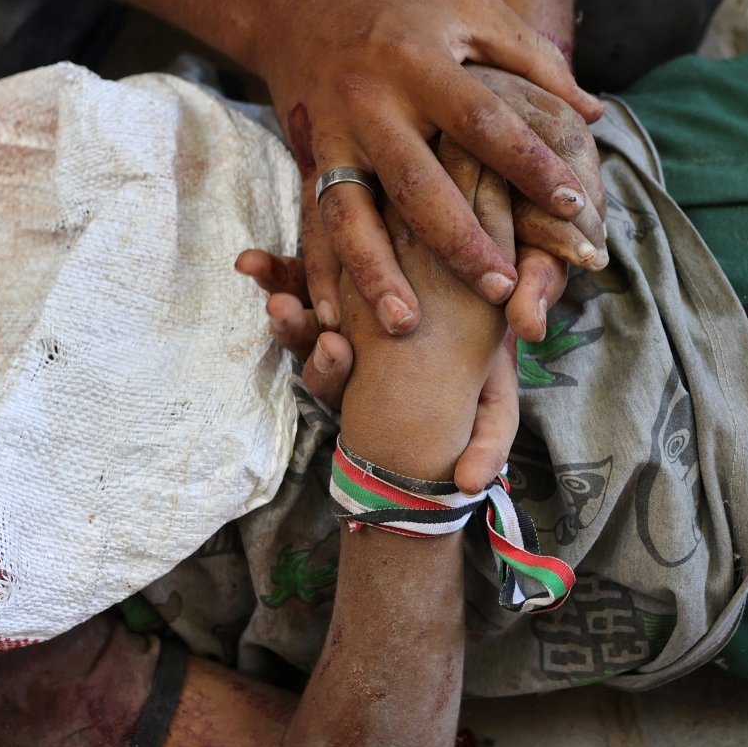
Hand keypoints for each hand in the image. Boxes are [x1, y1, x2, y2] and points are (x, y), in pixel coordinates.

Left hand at [237, 249, 517, 494]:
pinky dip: (271, 268)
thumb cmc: (491, 353)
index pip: (337, 386)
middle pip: (307, 342)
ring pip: (296, 305)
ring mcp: (338, 304)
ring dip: (274, 292)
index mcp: (374, 382)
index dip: (327, 372)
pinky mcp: (335, 268)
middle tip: (283, 310)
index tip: (335, 349)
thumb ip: (488, 440)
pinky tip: (248, 262)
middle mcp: (350, 347)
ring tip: (255, 273)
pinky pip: (294, 272)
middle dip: (291, 328)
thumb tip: (469, 484)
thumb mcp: (497, 396)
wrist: (499, 289)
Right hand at [249, 0, 602, 338]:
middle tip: (503, 287)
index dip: (528, 163)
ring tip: (407, 323)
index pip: (482, 121)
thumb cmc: (404, 7)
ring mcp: (332, 137)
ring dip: (376, 272)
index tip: (572, 204)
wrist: (298, 1)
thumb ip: (533, 59)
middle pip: (416, 183)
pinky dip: (316, 273)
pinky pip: (310, 225)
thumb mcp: (471, 10)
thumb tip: (592, 114)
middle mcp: (371, 104)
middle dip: (458, 241)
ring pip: (351, 215)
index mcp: (419, 62)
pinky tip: (328, 317)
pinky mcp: (307, 161)